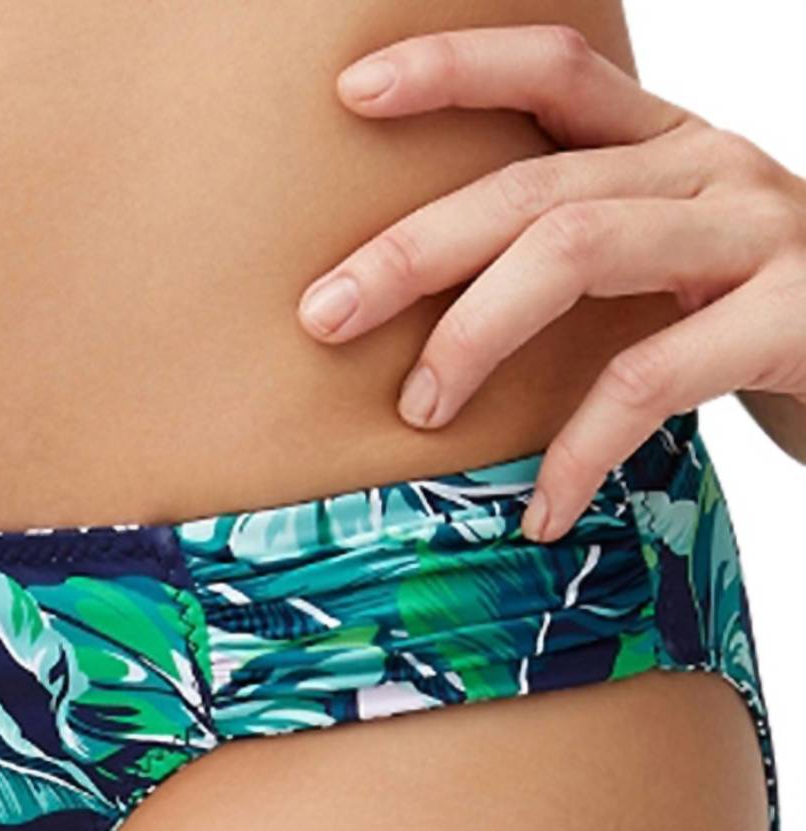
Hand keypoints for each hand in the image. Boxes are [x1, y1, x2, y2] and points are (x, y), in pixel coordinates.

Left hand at [296, 25, 805, 541]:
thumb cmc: (768, 335)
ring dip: (476, 334)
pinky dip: (579, 450)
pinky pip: (652, 376)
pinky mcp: (793, 317)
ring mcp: (758, 236)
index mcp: (674, 148)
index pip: (556, 70)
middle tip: (324, 315)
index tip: (350, 94)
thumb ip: (587, 269)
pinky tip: (542, 510)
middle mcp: (713, 169)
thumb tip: (428, 334)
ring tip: (418, 412)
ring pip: (578, 251)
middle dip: (415, 248)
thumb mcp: (676, 280)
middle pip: (536, 182)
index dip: (453, 67)